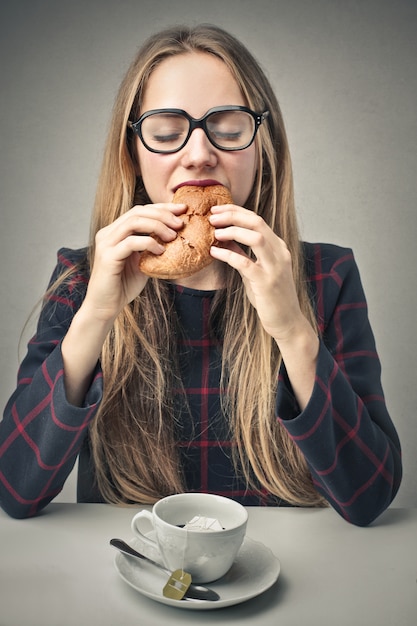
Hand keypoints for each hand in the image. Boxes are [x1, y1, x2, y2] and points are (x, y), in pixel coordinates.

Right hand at [83, 202, 185, 322]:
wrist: (105, 307)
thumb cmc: (123, 286)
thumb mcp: (142, 262)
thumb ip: (152, 248)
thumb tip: (175, 237)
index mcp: (115, 232)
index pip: (139, 211)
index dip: (161, 208)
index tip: (182, 210)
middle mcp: (108, 234)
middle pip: (137, 211)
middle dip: (162, 214)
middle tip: (180, 223)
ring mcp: (106, 244)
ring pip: (133, 222)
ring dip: (157, 226)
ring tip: (173, 236)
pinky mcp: (107, 257)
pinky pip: (131, 242)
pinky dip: (149, 243)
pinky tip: (161, 251)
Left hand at [209, 203, 305, 341]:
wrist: (287, 322)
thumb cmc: (270, 297)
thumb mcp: (255, 271)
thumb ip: (244, 254)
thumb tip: (225, 240)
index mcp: (278, 247)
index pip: (257, 220)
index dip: (236, 211)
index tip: (217, 210)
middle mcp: (279, 253)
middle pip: (257, 223)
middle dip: (233, 215)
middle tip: (212, 216)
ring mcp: (275, 267)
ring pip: (256, 238)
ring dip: (233, 231)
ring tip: (215, 232)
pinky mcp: (267, 283)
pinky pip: (245, 263)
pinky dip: (228, 255)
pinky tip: (214, 253)